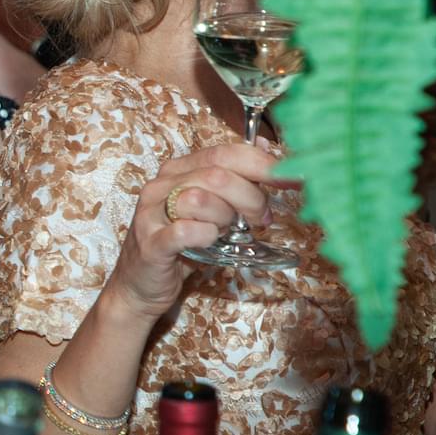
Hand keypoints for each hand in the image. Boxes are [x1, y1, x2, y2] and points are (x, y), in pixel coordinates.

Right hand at [107, 143, 287, 322]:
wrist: (141, 285)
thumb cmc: (182, 244)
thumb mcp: (211, 208)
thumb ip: (235, 181)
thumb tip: (268, 149)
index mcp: (177, 170)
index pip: (224, 152)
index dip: (263, 164)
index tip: (294, 179)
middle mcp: (161, 185)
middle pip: (217, 175)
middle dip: (251, 197)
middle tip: (261, 218)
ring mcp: (151, 213)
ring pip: (199, 199)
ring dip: (225, 218)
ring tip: (227, 232)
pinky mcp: (150, 243)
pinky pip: (184, 231)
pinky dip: (205, 236)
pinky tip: (209, 241)